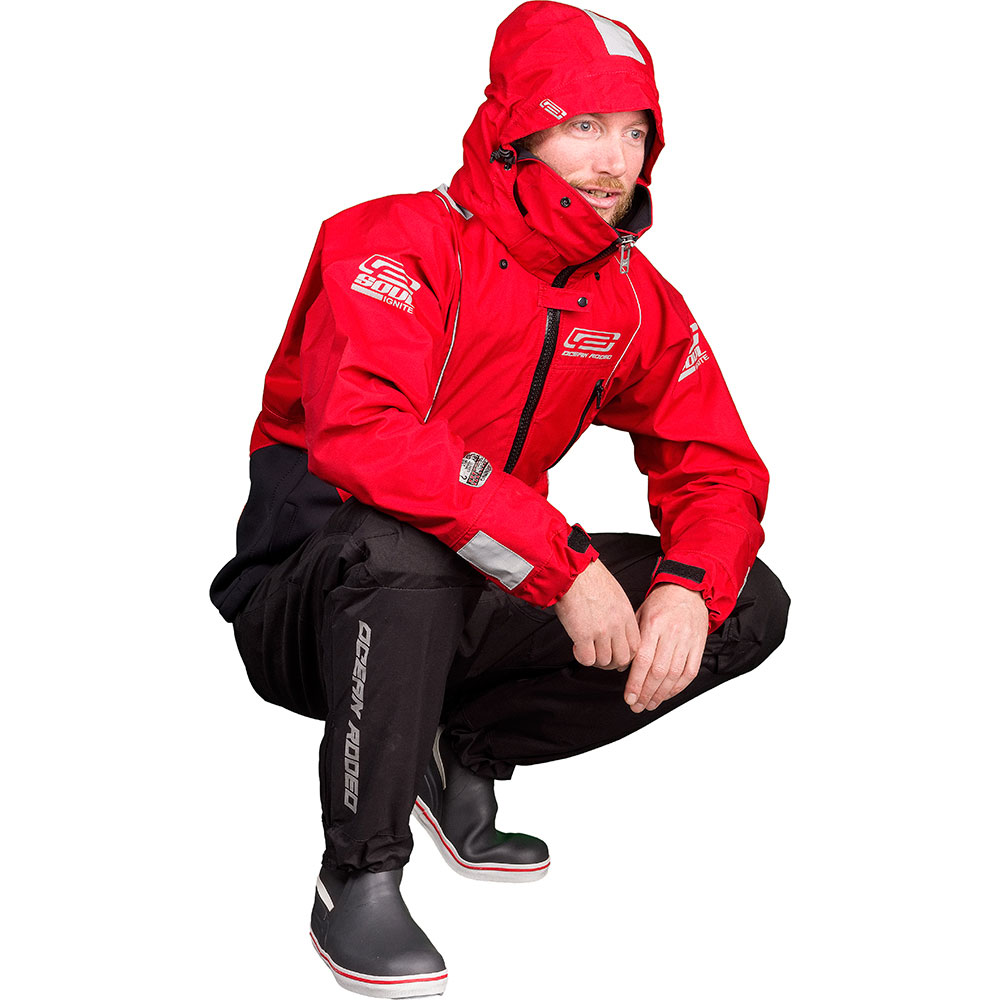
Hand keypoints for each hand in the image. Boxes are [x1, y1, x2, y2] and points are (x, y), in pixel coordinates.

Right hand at [555, 559, 639, 668]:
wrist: (572, 571)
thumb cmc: (589, 577)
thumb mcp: (615, 594)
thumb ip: (620, 613)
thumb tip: (618, 628)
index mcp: (626, 614)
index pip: (636, 646)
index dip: (627, 656)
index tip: (619, 656)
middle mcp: (617, 624)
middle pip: (623, 658)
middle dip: (613, 663)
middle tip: (602, 658)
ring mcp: (601, 631)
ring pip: (606, 661)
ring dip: (595, 660)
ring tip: (587, 650)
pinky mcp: (583, 635)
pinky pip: (588, 659)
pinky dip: (582, 658)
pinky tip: (577, 647)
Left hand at [625, 584, 708, 711]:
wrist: (688, 590)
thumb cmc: (661, 602)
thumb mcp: (640, 613)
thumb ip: (633, 639)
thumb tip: (622, 666)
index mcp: (654, 624)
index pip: (643, 660)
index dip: (635, 683)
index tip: (628, 697)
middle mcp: (672, 634)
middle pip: (658, 672)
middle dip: (646, 693)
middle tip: (636, 705)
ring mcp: (687, 641)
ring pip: (674, 675)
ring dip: (661, 694)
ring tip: (649, 704)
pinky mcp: (699, 646)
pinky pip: (689, 672)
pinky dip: (678, 688)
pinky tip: (667, 695)